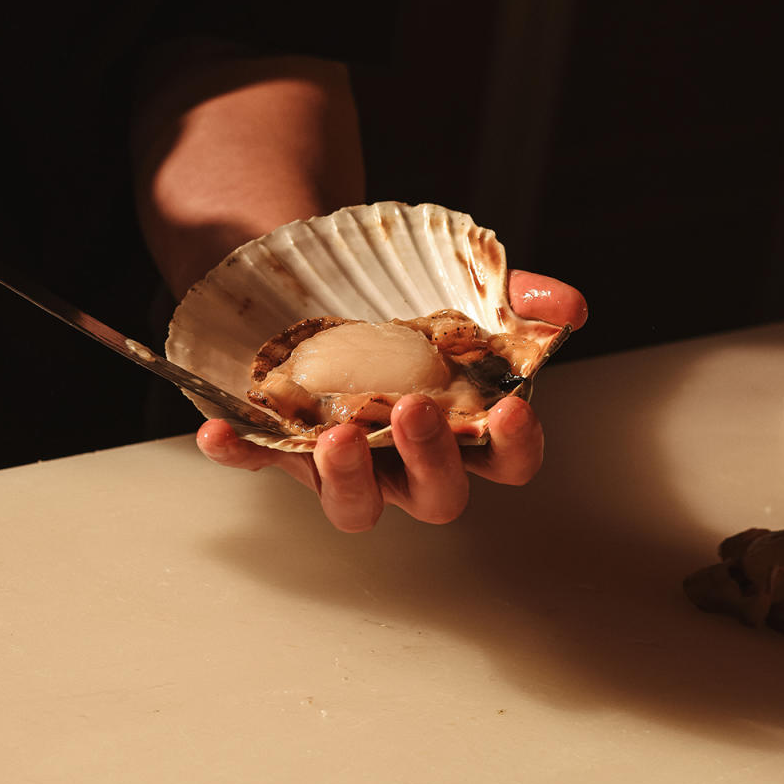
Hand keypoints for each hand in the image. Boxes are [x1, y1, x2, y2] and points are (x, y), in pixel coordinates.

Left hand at [197, 270, 586, 530]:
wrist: (319, 278)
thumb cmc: (404, 301)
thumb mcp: (464, 285)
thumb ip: (518, 295)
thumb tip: (566, 308)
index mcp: (462, 429)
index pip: (504, 460)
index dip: (514, 447)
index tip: (511, 409)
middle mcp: (404, 460)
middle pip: (433, 495)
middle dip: (428, 460)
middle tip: (415, 411)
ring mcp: (341, 459)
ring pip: (353, 505)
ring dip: (347, 477)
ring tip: (340, 435)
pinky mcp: (279, 445)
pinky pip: (257, 461)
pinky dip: (238, 452)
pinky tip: (217, 431)